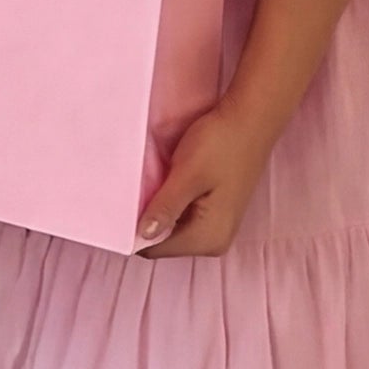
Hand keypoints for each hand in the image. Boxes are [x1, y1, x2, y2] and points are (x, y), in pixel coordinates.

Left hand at [136, 91, 279, 255]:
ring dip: (157, 209)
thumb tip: (142, 235)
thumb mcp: (188, 175)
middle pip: (163, 240)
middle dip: (145, 219)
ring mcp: (217, 226)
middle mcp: (214, 240)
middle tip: (130, 191)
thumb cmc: (221, 144)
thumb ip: (165, 208)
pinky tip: (163, 182)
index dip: (133, 230)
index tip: (117, 206)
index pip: (155, 248)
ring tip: (147, 183)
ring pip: (171, 227)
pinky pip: (182, 215)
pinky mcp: (216, 211)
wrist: (250, 120)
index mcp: (208, 238)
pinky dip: (169, 202)